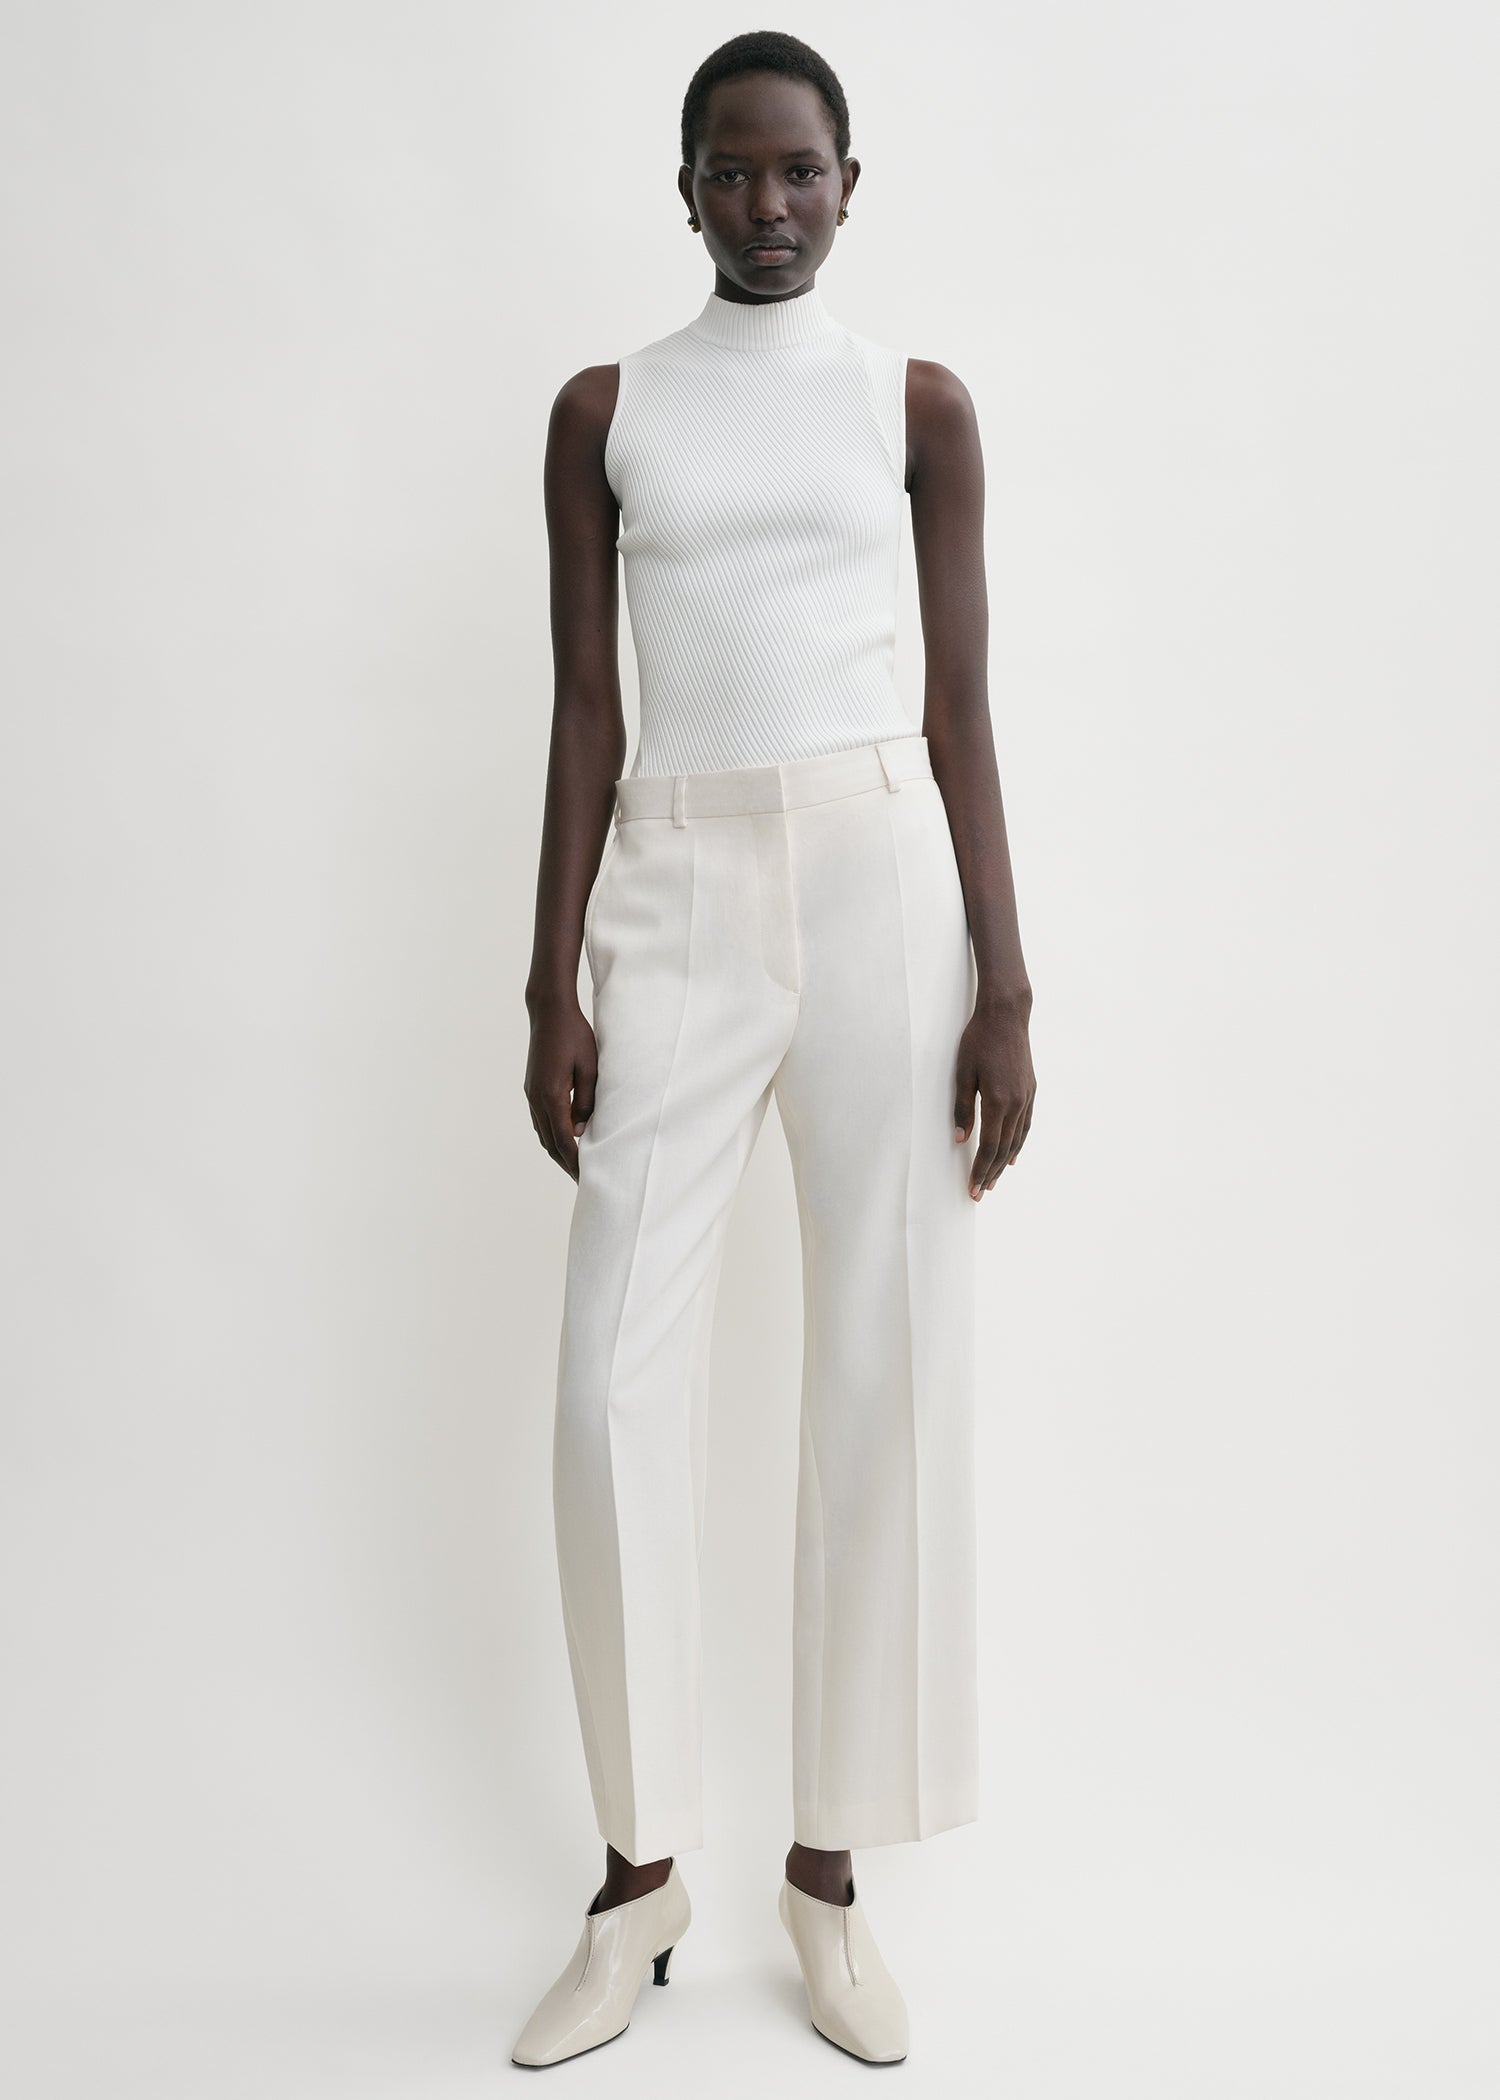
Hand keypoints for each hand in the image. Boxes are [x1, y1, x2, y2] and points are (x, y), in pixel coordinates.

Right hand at [524, 992, 599, 1182]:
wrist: (549, 1012)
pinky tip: (563, 1139)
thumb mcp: (590, 1068)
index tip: (586, 1177)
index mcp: (551, 1096)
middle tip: (582, 1180)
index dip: (575, 1161)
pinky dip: (551, 1135)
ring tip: (574, 1165)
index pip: (563, 1140)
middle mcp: (537, 1099)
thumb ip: (587, 1101)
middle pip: (549, 1142)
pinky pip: (540, 1120)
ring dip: (557, 1151)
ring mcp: (531, 1094)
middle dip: (565, 1163)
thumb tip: (582, 1130)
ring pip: (543, 1133)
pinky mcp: (532, 1088)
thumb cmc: (575, 1035)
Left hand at [954, 996, 1034, 1200]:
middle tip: (981, 1193)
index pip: (989, 1147)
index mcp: (998, 1102)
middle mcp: (1017, 1104)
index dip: (980, 1170)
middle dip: (991, 1173)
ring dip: (1005, 1162)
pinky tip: (1013, 1154)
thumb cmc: (979, 1040)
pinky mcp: (1031, 1090)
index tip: (973, 1188)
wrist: (1007, 1015)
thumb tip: (959, 1139)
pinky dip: (1019, 1143)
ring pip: (1017, 1140)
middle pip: (1004, 1149)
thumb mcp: (963, 1073)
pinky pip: (1026, 1125)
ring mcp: (1027, 1097)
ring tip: (995, 1180)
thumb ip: (962, 1108)